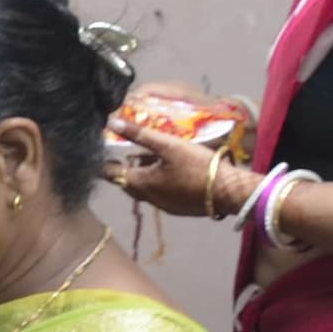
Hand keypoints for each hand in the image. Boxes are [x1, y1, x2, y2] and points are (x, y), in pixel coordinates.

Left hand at [105, 123, 235, 217]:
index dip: (104, 161)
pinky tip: (168, 169)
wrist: (230, 192)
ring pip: (143, 188)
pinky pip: (159, 193)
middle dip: (122, 167)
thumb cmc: (198, 166)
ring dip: (141, 174)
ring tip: (146, 155)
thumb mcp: (168, 145)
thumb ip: (140, 134)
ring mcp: (163, 206)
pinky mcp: (178, 208)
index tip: (102, 149)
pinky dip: (156, 181)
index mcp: (140, 184)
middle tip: (122, 151)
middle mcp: (147, 199)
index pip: (110, 174)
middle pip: (126, 182)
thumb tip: (112, 123)